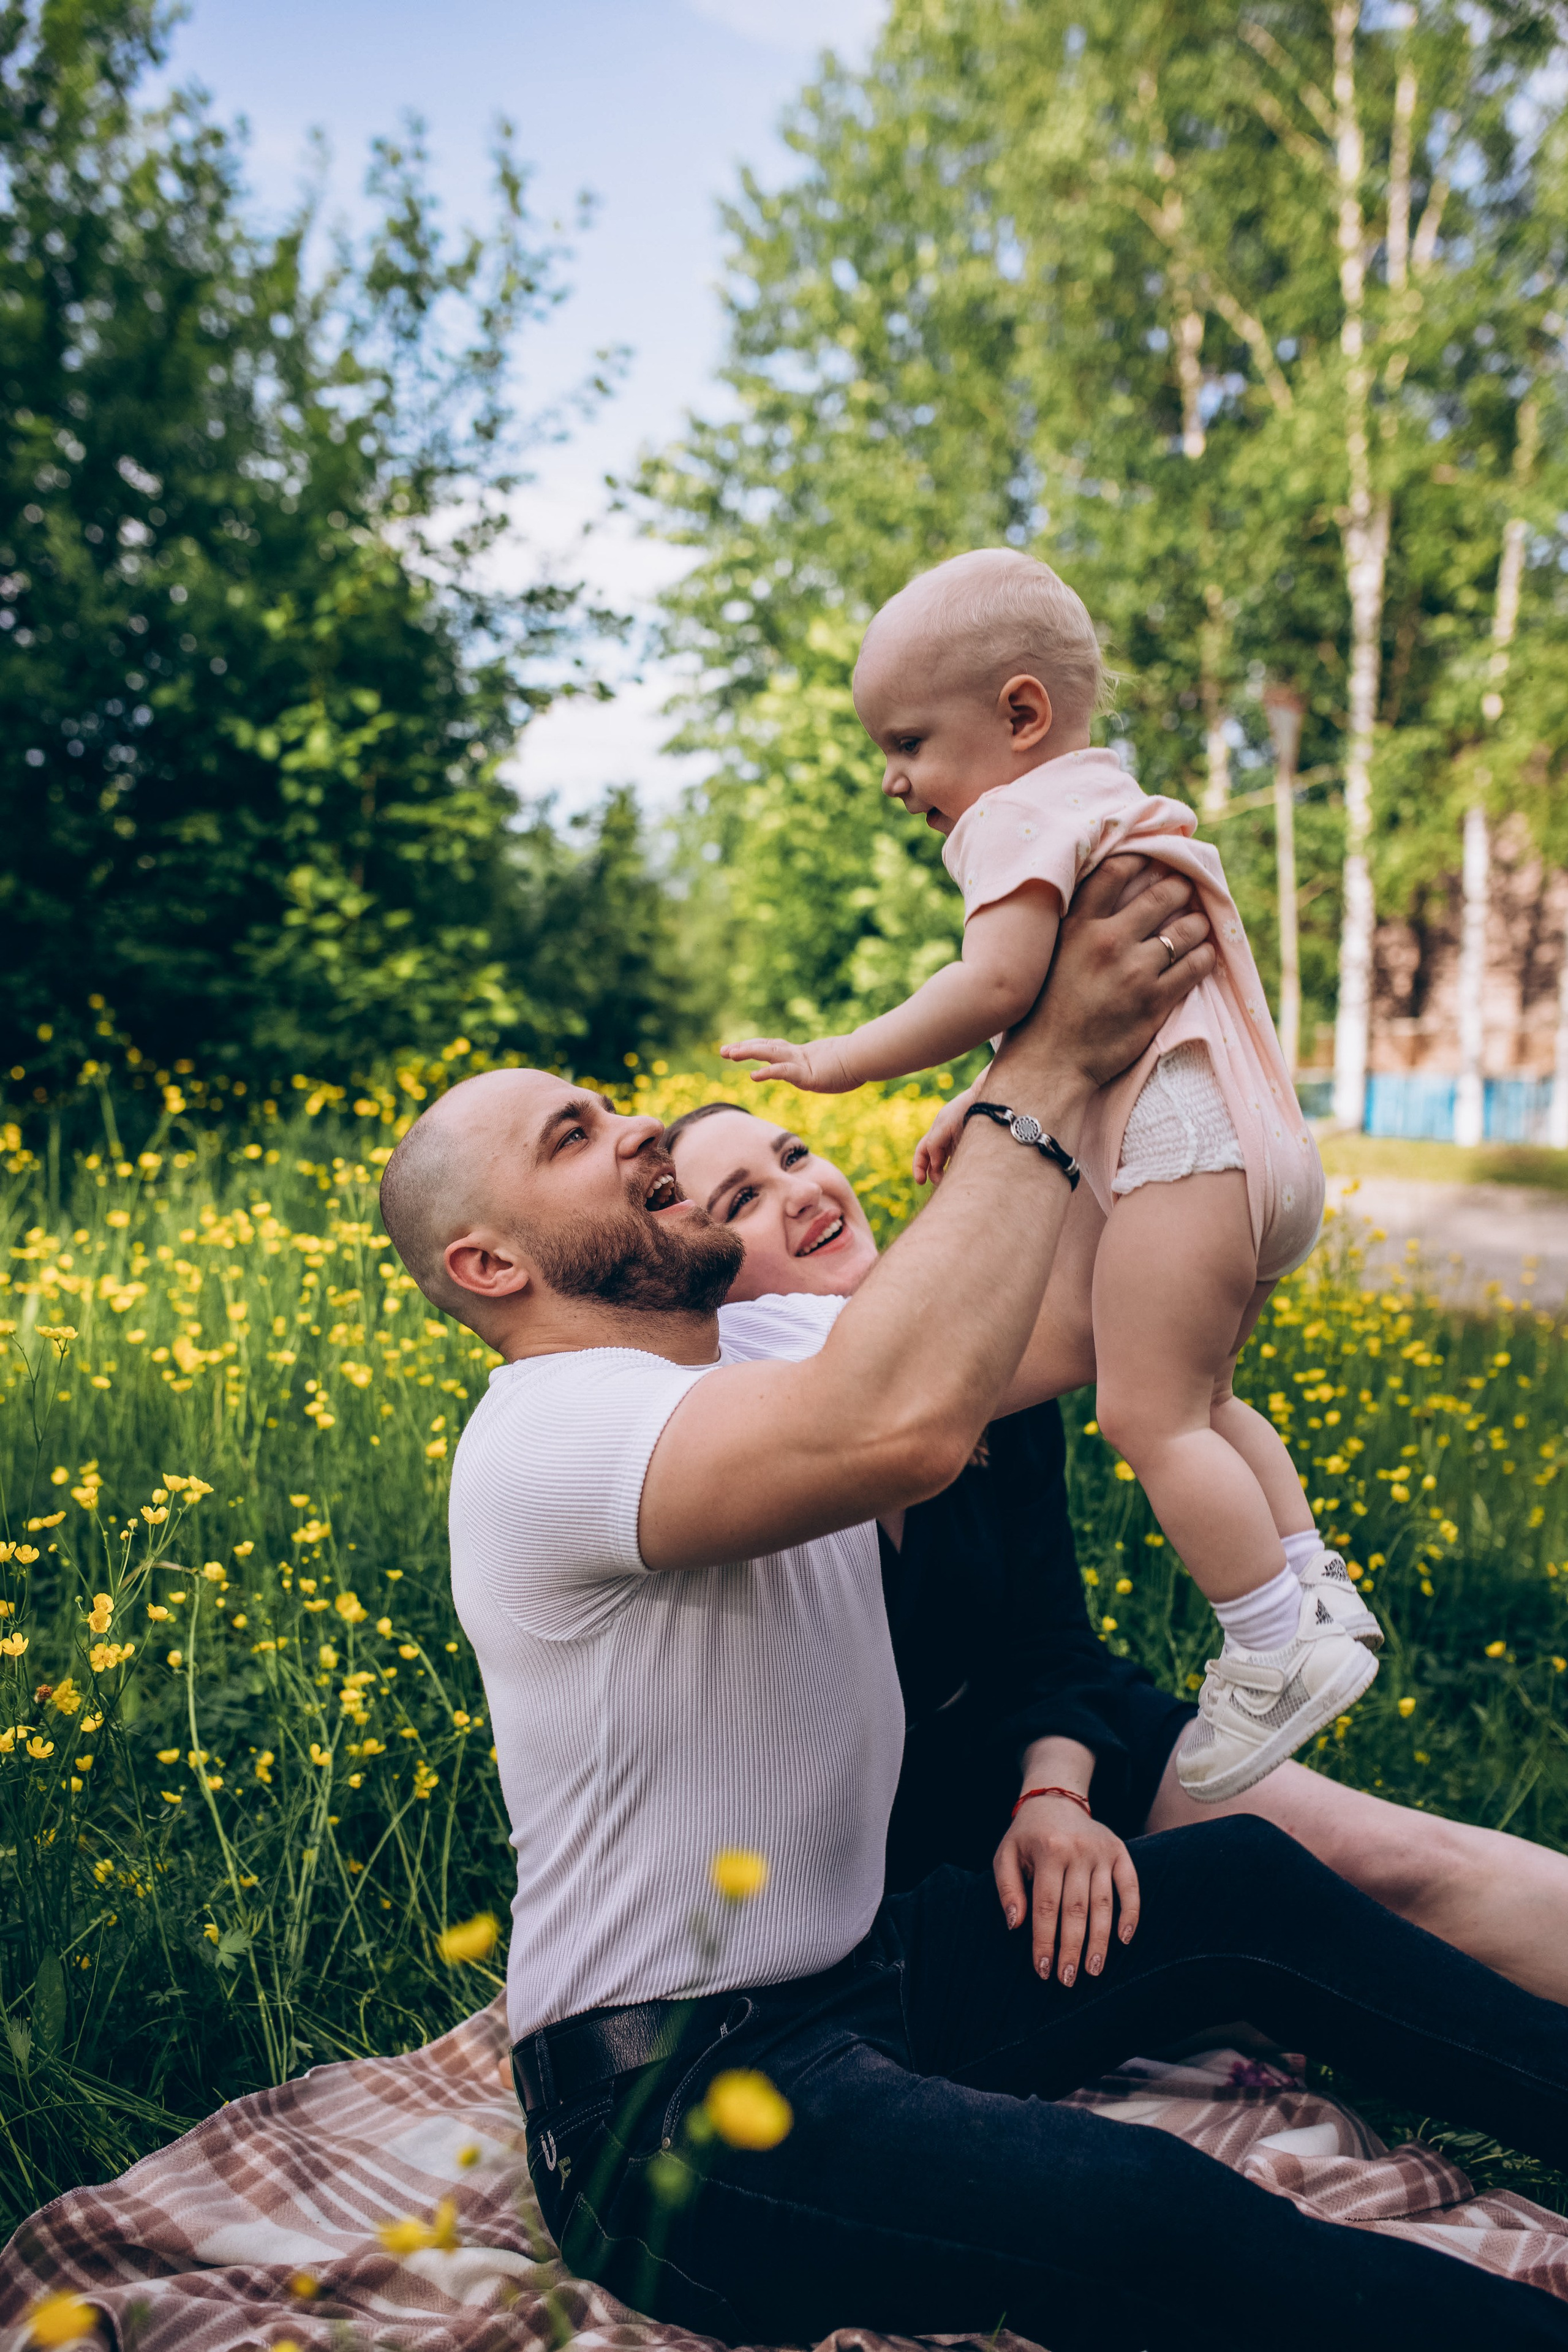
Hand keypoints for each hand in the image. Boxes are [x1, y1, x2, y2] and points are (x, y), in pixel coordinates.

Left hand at [720, 1036, 859, 1092]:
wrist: (867, 1057)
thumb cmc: (857, 1062)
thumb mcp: (835, 1067)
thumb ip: (826, 1068)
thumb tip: (830, 1069)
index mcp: (802, 1055)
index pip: (773, 1048)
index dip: (754, 1046)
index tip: (738, 1048)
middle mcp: (797, 1055)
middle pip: (765, 1047)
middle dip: (743, 1048)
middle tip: (722, 1050)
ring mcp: (801, 1063)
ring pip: (768, 1054)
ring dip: (747, 1053)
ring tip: (728, 1054)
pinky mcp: (806, 1074)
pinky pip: (783, 1072)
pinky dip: (767, 1072)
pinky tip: (753, 1075)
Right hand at [913, 1082, 976, 1185]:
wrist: (988, 1099)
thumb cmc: (966, 1109)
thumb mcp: (945, 1124)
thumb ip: (935, 1143)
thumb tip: (935, 1164)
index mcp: (936, 1132)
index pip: (922, 1153)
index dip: (918, 1167)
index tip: (920, 1182)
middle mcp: (946, 1138)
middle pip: (933, 1161)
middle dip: (934, 1174)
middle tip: (941, 1183)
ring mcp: (959, 1143)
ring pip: (948, 1164)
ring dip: (946, 1174)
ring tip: (952, 1181)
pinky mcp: (972, 1147)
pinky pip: (961, 1162)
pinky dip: (958, 1170)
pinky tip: (963, 1175)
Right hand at [990, 860, 1213, 1110]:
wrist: (1049, 1063)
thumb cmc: (1043, 1010)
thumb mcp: (1049, 956)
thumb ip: (1075, 926)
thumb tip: (1103, 901)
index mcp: (1077, 926)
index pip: (1115, 872)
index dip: (1141, 859)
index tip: (1153, 859)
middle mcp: (1107, 942)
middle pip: (1160, 896)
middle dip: (1180, 888)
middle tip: (1186, 887)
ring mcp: (1134, 972)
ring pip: (1185, 931)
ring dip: (1198, 922)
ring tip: (1199, 922)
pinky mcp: (1155, 1001)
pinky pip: (1195, 966)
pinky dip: (1205, 956)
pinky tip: (1204, 954)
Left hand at [994, 1795, 1140, 1985]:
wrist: (1055, 1799)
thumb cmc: (1027, 1836)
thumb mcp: (1006, 1855)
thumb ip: (1007, 1888)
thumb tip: (1016, 1925)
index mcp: (1048, 1850)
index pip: (1046, 1906)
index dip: (1045, 1941)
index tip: (1043, 1970)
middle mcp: (1077, 1850)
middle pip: (1076, 1910)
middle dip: (1072, 1949)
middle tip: (1068, 1979)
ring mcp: (1101, 1851)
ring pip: (1103, 1903)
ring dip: (1100, 1941)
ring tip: (1094, 1970)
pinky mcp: (1120, 1851)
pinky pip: (1130, 1886)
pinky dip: (1130, 1913)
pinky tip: (1124, 1939)